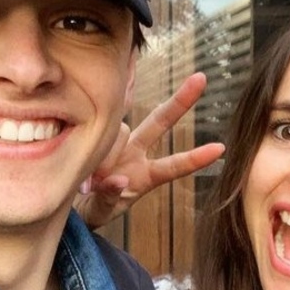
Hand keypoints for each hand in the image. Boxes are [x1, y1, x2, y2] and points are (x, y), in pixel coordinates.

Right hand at [76, 72, 225, 228]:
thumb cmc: (93, 208)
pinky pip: (98, 131)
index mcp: (145, 175)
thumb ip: (110, 198)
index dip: (195, 158)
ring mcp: (117, 141)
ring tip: (88, 180)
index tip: (220, 149)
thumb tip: (117, 180)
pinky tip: (87, 171)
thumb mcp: (103, 211)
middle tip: (201, 78)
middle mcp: (135, 152)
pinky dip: (92, 150)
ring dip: (106, 154)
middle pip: (159, 121)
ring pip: (119, 131)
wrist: (69, 202)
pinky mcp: (96, 135)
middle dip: (180, 101)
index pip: (174, 165)